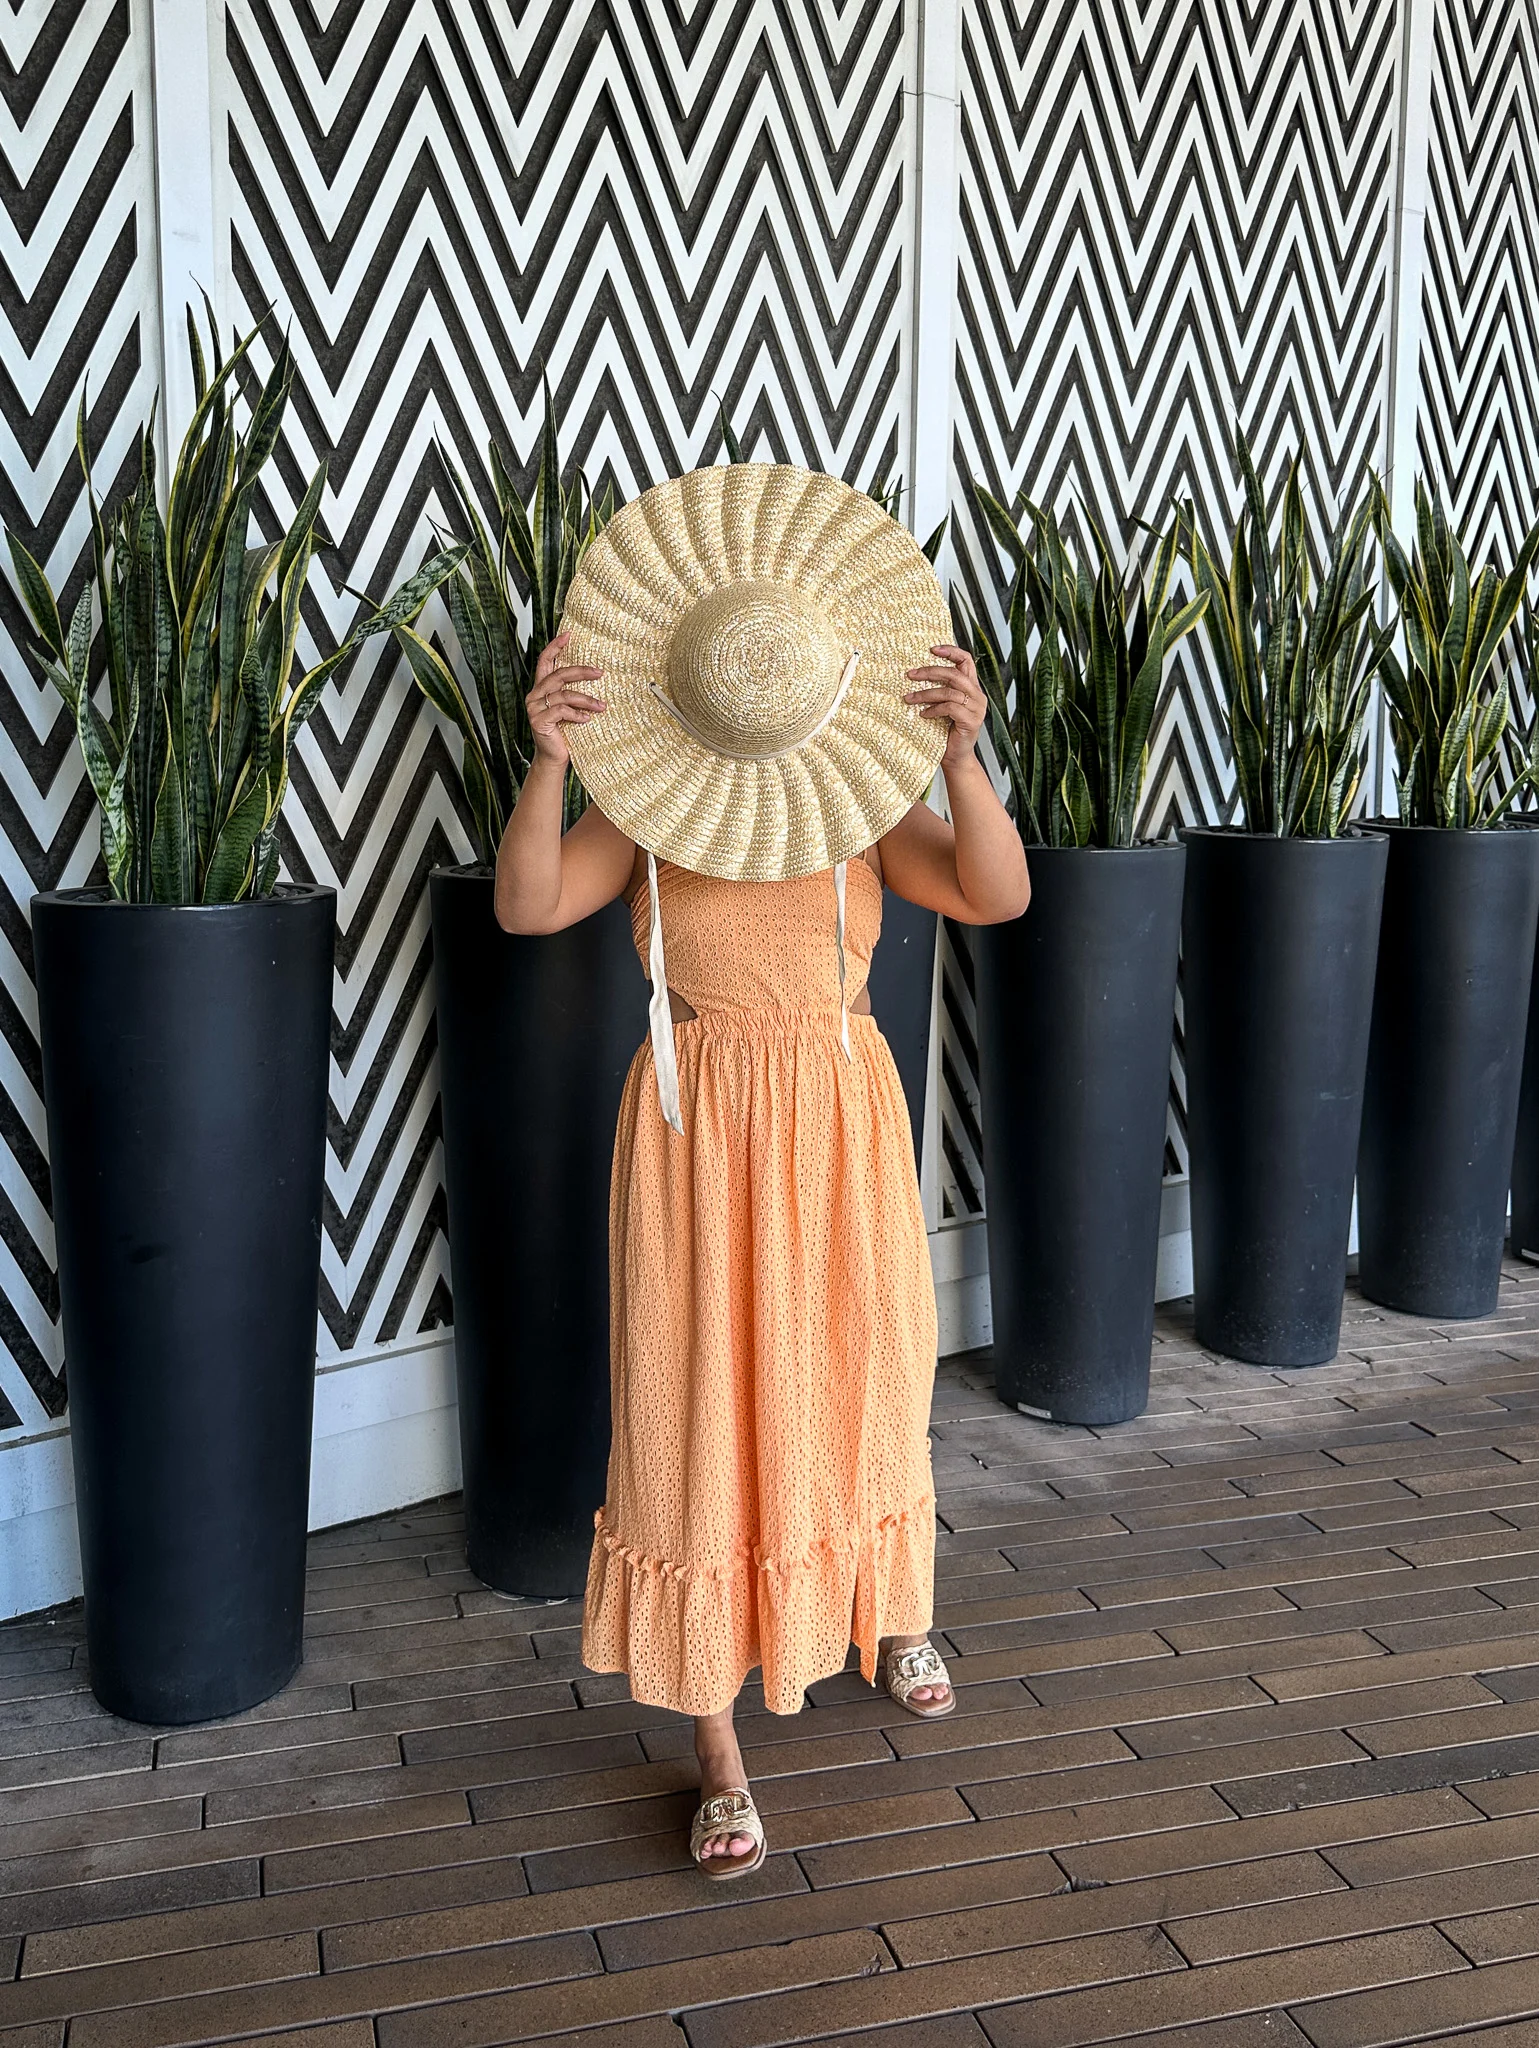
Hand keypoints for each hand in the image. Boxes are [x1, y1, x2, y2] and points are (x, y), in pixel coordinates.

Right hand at [528, 632, 604, 768]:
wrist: (553, 758)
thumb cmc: (563, 733)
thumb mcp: (568, 709)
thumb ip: (570, 693)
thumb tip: (594, 675)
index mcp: (540, 689)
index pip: (544, 661)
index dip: (555, 646)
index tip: (568, 634)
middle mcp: (534, 695)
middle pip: (558, 675)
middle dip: (581, 672)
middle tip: (600, 673)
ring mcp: (534, 708)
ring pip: (564, 695)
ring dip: (587, 700)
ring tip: (602, 706)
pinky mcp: (538, 721)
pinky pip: (562, 711)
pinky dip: (577, 714)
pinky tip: (587, 719)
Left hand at [905, 644, 986, 769]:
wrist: (955, 757)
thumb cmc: (945, 731)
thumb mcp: (942, 705)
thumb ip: (940, 689)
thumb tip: (916, 673)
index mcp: (972, 687)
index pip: (966, 661)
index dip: (950, 651)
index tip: (932, 649)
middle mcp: (978, 695)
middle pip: (954, 674)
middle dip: (930, 672)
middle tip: (910, 674)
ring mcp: (976, 709)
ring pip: (949, 692)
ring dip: (925, 694)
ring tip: (909, 698)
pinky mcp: (971, 721)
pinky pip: (949, 708)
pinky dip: (933, 710)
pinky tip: (923, 715)